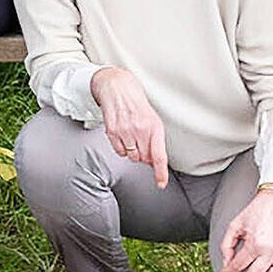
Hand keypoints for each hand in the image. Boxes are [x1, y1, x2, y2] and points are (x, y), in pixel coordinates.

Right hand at [91, 65, 170, 187]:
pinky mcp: (112, 131)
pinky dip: (121, 147)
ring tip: (131, 136)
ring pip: (131, 156)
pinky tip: (123, 135)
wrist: (117, 87)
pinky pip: (119, 151)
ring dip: (132, 151)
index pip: (159, 155)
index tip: (160, 183)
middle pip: (143, 158)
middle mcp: (140, 129)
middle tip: (141, 142)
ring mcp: (125, 130)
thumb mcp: (152, 120)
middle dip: (144, 155)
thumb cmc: (136, 104)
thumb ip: (155, 141)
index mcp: (154, 126)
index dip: (160, 172)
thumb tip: (155, 162)